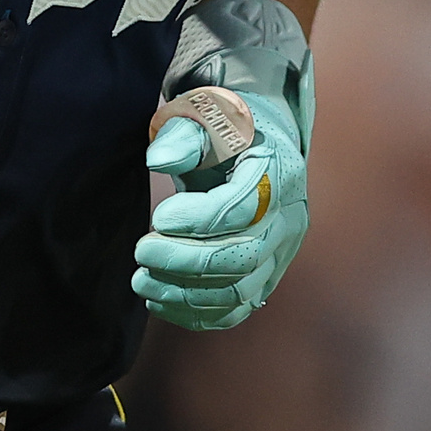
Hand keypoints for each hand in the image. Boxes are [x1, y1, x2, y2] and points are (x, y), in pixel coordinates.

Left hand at [131, 87, 309, 330]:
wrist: (256, 146)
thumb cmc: (225, 130)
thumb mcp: (206, 117)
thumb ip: (183, 136)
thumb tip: (158, 160)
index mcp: (279, 172)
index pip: (245, 209)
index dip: (199, 219)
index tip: (159, 216)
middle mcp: (289, 219)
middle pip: (243, 257)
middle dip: (186, 261)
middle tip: (142, 251)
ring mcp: (281, 253)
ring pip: (240, 290)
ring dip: (186, 293)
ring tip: (142, 280)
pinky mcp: (267, 276)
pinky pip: (237, 309)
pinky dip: (198, 314)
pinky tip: (160, 301)